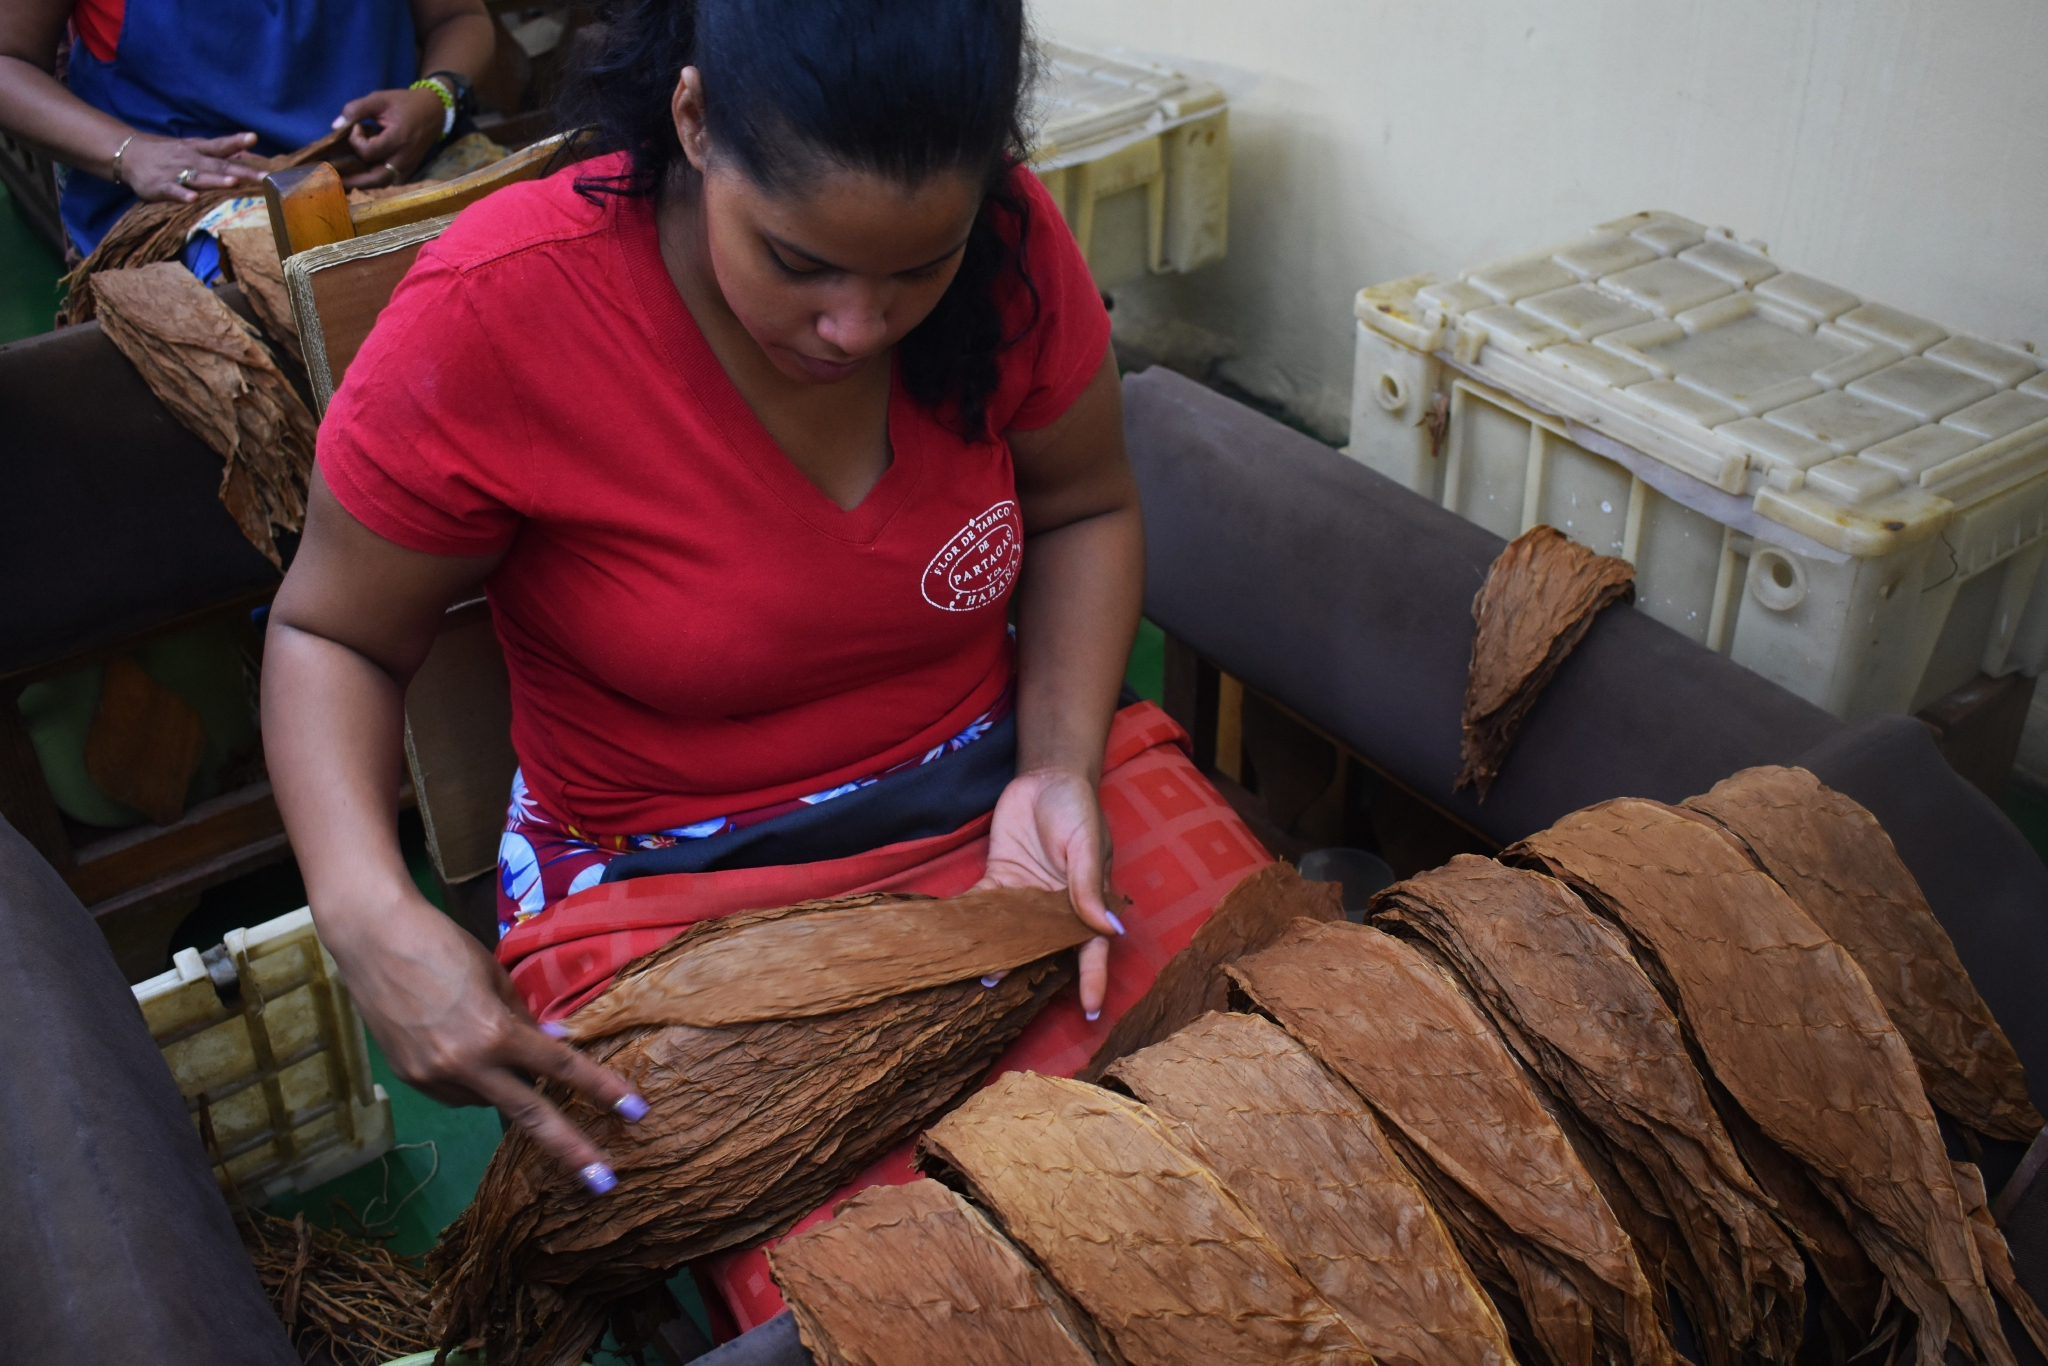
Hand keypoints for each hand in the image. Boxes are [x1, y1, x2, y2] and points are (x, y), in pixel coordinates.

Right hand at [115, 131, 263, 201]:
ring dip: (216, 180)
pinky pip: (173, 191)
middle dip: (241, 171)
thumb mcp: (194, 148)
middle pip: (218, 165)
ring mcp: (175, 172)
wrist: (129, 154)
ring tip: (233, 182)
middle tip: (263, 176)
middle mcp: (190, 159)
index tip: (253, 137)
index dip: (237, 141)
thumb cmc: (170, 154)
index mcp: (198, 150)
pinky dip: (182, 194)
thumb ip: (221, 153)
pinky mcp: (160, 186)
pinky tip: (193, 199)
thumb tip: (249, 154)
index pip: (220, 145)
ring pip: (198, 177)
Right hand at [321, 890, 643, 1189]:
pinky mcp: (412, 1080)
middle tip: (603, 1182)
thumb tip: (555, 1045)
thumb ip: (524, 1018)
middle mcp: (467, 1066)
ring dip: (504, 1084)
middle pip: (531, 1115)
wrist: (372, 940)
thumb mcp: (495, 978)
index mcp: (496, 1034)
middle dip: (570, 1149)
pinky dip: (471, 1078)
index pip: (562, 1068)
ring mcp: (434, 1079)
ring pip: (489, 1099)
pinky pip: (458, 1092)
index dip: (602, 1089)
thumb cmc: (442, 945)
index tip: (635, 1111)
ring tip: (479, 1037)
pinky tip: (457, 1047)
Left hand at [333, 86, 446, 187]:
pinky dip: (372, 180)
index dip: (355, 140)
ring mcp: (407, 166)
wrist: (433, 112)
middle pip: (375, 178)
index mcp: (398, 139)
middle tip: (332, 177)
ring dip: (362, 183)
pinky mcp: (407, 169)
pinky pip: (388, 179)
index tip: (356, 126)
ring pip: (381, 183)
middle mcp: (403, 158)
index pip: (368, 151)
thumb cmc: (405, 103)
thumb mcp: (380, 99)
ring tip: (343, 181)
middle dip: (353, 180)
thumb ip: (356, 109)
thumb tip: (335, 126)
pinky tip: (359, 176)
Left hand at [978, 765, 1124, 1018]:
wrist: (1046, 777)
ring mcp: (1026, 896)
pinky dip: (971, 920)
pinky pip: (984, 905)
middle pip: (1046, 947)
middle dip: (1030, 972)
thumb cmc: (1076, 807)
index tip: (1091, 1010)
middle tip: (1006, 992)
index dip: (1092, 979)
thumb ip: (1090, 886)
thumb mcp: (1086, 843)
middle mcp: (1056, 906)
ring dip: (997, 953)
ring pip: (1012, 933)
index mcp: (1088, 901)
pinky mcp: (1000, 880)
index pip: (1094, 947)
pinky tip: (955, 936)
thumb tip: (1110, 930)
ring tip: (980, 975)